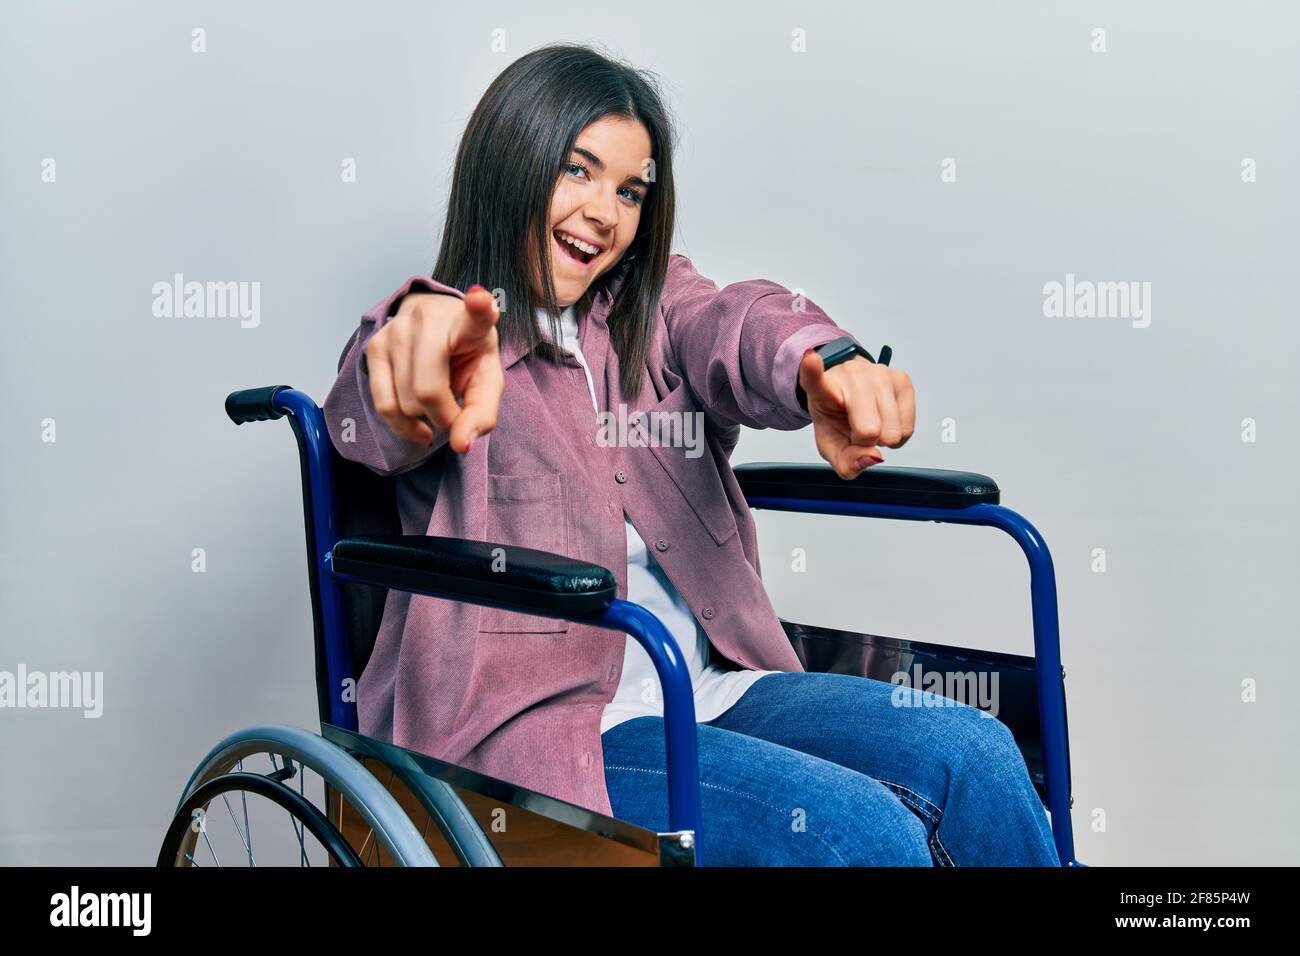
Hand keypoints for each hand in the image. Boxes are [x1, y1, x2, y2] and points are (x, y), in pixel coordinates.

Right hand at [365, 285, 503, 453]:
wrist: (435, 331)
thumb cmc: (466, 356)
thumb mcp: (486, 382)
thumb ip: (482, 415)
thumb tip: (460, 446)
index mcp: (468, 322)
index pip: (475, 314)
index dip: (478, 309)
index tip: (480, 301)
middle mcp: (429, 318)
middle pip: (428, 389)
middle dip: (444, 416)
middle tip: (454, 410)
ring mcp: (397, 329)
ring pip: (405, 402)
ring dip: (424, 419)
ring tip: (436, 405)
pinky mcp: (374, 346)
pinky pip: (384, 405)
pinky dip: (403, 425)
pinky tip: (418, 425)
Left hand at [798, 350, 914, 479]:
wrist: (851, 396)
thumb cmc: (837, 417)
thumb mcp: (831, 446)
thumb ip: (845, 462)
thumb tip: (873, 457)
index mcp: (823, 387)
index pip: (815, 378)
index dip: (812, 370)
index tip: (810, 359)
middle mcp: (851, 374)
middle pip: (868, 429)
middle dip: (866, 441)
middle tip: (857, 430)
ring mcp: (878, 373)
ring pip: (892, 430)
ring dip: (883, 437)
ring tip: (871, 423)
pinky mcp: (902, 378)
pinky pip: (907, 428)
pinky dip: (898, 434)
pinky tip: (886, 421)